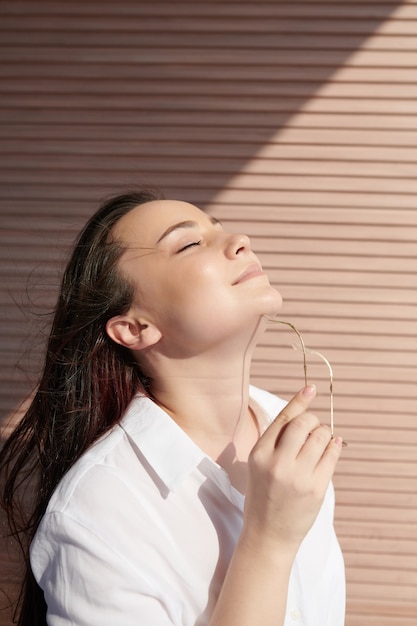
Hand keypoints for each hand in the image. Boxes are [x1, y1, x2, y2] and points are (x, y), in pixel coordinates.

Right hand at [242, 385, 342, 553]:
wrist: (268, 534)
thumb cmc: (263, 494)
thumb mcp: (258, 464)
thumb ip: (275, 440)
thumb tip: (302, 411)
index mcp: (259, 454)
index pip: (283, 418)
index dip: (299, 400)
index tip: (311, 388)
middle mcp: (278, 463)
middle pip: (304, 423)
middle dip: (313, 420)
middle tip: (313, 428)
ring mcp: (298, 477)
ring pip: (321, 436)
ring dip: (324, 433)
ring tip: (319, 441)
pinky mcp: (316, 488)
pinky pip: (332, 455)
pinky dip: (333, 446)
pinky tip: (330, 447)